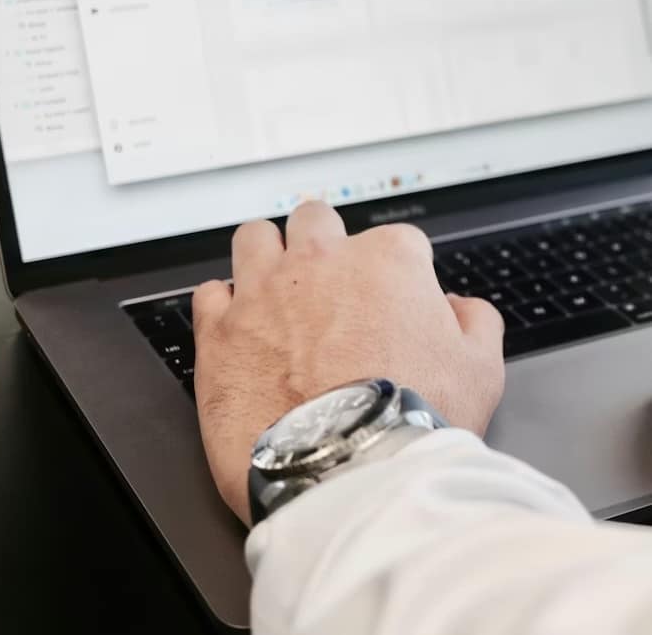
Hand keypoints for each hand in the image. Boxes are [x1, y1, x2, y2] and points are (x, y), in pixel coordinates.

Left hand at [193, 201, 505, 524]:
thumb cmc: (413, 424)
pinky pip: (211, 293)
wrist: (347, 472)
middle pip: (316, 221)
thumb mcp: (480, 371)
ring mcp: (264, 291)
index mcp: (387, 260)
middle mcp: (321, 262)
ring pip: (255, 237)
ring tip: (275, 290)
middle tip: (329, 287)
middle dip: (324, 245)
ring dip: (266, 256)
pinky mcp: (221, 329)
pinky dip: (223, 307)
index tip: (392, 304)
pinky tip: (239, 330)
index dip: (396, 275)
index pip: (395, 242)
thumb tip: (461, 307)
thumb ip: (475, 322)